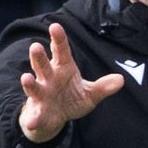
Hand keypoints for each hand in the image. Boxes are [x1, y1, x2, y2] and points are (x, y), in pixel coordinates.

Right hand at [18, 23, 123, 142]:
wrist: (56, 119)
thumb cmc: (72, 98)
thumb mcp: (90, 93)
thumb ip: (103, 86)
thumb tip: (121, 80)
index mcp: (63, 69)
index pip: (61, 52)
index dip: (58, 39)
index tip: (55, 26)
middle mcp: (49, 79)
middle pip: (43, 65)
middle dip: (39, 57)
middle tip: (35, 45)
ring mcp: (41, 96)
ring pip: (34, 87)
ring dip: (29, 83)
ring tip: (26, 77)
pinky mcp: (37, 114)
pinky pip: (34, 116)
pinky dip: (32, 119)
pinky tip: (31, 122)